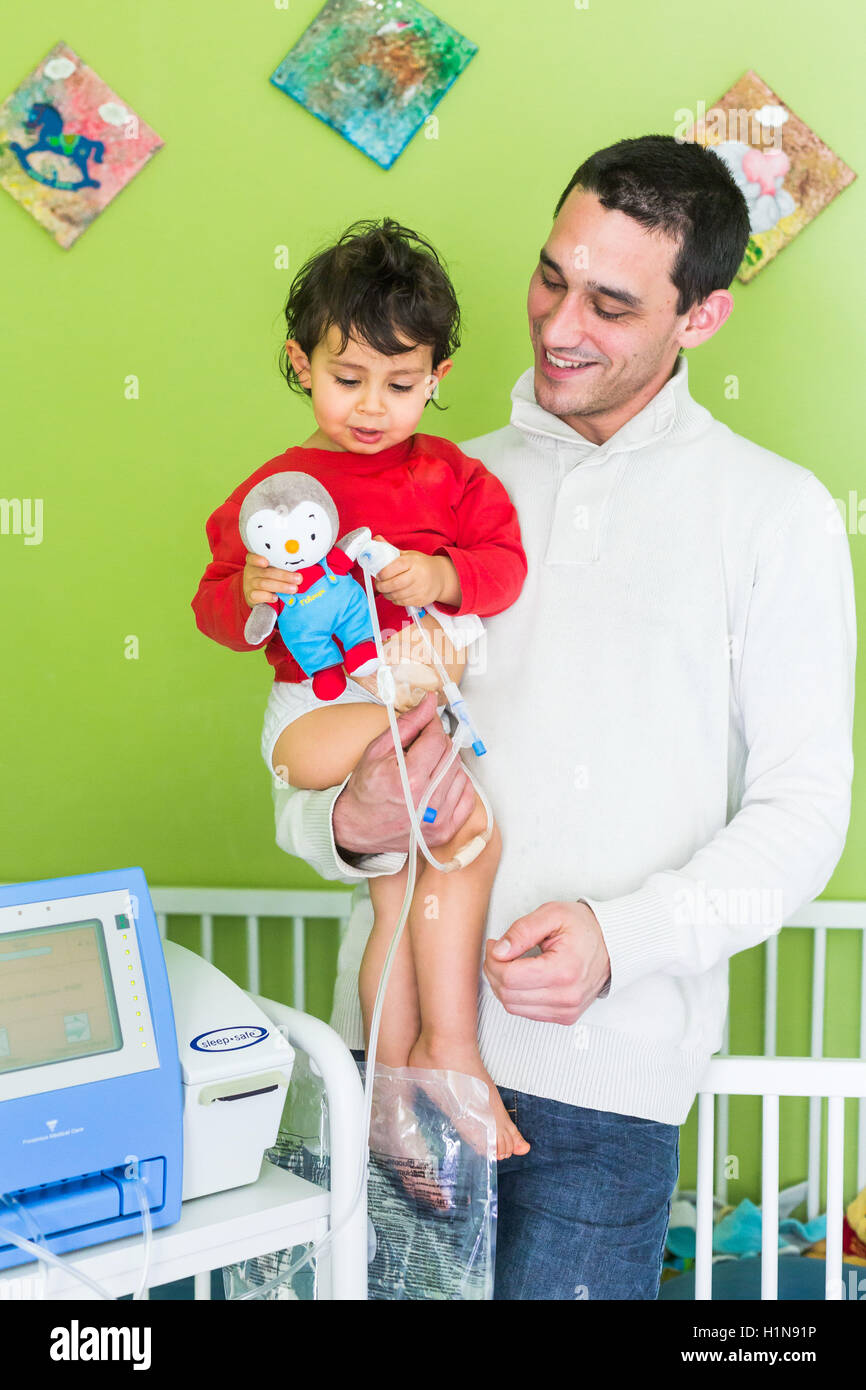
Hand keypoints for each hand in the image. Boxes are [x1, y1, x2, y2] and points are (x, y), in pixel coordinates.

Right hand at [243, 552, 301, 608]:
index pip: (252, 557)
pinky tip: (276, 598)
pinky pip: (257, 596)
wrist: (256, 593)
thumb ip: (281, 567)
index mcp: (255, 561)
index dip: (258, 559)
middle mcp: (251, 571)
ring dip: (281, 586)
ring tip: (294, 588)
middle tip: (298, 578)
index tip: (266, 562)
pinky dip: (268, 596)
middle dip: (284, 575)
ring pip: (264, 584)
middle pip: (266, 572)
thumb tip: (298, 571)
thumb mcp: (272, 569)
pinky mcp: (250, 595)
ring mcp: (249, 584)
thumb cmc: (268, 577)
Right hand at [332, 691, 475, 853]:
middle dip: (439, 745)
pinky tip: (440, 784)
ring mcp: (438, 820)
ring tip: (428, 768)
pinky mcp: (444, 831)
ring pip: (461, 774)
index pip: (437, 739)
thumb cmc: (365, 790)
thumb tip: (429, 702)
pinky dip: (457, 786)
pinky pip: (467, 798)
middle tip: (423, 747)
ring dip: (448, 766)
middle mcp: (427, 802)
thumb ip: (408, 724)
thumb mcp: (378, 750)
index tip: (427, 724)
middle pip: (451, 755)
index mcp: (410, 779)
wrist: (356, 826)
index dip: (433, 726)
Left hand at [370, 535, 452, 607]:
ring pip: (397, 595)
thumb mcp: (408, 555)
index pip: (395, 567)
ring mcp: (420, 589)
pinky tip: (394, 594)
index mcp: (413, 561)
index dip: (383, 573)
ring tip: (385, 589)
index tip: (378, 575)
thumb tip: (376, 539)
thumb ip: (391, 549)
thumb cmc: (421, 565)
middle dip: (381, 586)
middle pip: (394, 584)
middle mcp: (418, 575)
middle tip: (378, 584)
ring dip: (386, 594)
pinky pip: (402, 602)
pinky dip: (395, 599)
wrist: (441, 577)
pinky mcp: (421, 600)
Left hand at [483, 901, 610, 1024]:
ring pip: (513, 1007)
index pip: (510, 977)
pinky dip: (516, 996)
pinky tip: (522, 977)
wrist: (613, 944)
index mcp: (564, 970)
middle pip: (508, 995)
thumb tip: (499, 950)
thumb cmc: (584, 928)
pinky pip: (526, 1013)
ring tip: (509, 963)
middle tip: (499, 952)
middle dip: (494, 971)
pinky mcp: (565, 1017)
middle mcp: (567, 996)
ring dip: (502, 985)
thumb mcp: (552, 914)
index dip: (493, 960)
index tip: (495, 945)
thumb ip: (522, 931)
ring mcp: (567, 1010)